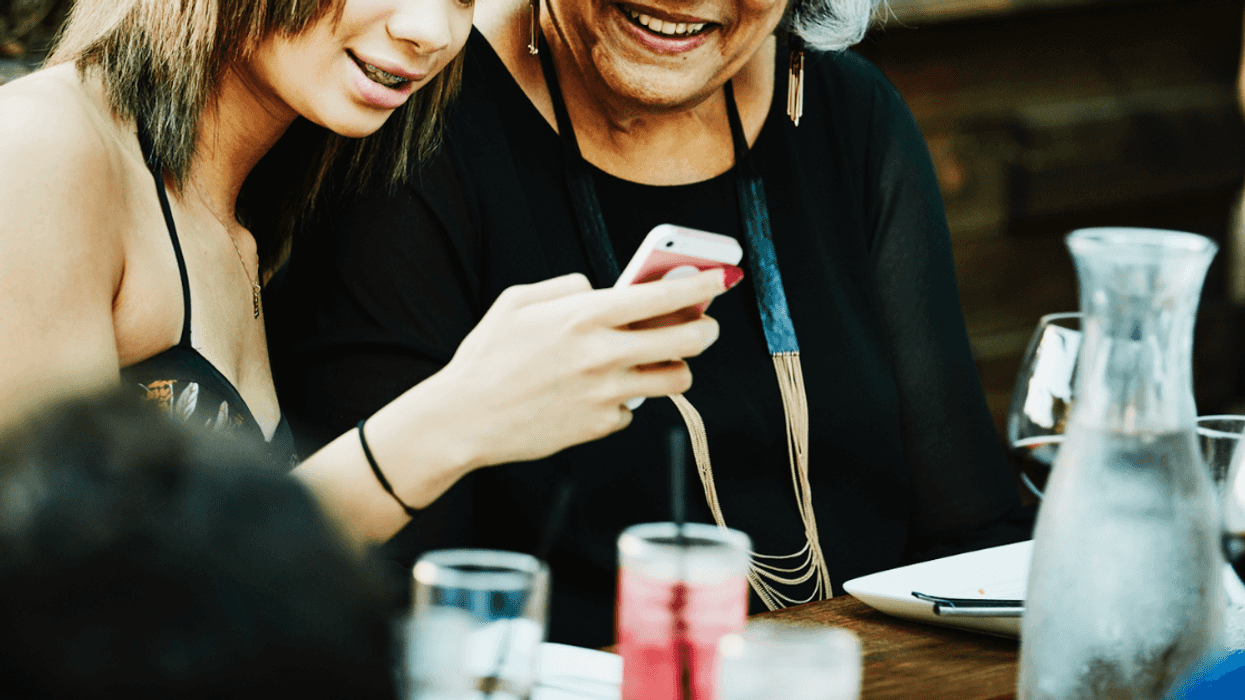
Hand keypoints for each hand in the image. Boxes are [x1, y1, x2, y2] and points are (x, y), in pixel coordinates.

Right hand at [433, 270, 725, 467]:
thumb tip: (602, 289)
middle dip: (706, 329)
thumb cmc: (488, 357)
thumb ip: (568, 288)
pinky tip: (600, 392)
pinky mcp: (602, 425)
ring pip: (676, 379)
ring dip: (676, 366)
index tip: (721, 277)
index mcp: (586, 315)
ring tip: (661, 359)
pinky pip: (634, 409)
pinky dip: (626, 399)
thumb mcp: (519, 302)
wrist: (464, 418)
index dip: (703, 283)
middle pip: (688, 340)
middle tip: (705, 326)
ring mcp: (607, 394)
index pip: (665, 294)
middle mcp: (604, 354)